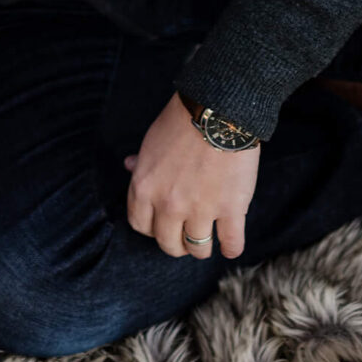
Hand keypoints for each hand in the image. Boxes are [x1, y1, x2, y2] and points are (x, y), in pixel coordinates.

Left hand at [124, 93, 259, 259]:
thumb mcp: (151, 141)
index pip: (140, 225)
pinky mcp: (230, 210)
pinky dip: (232, 249)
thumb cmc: (181, 123)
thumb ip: (141, 162)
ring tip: (207, 242)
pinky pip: (231, 243)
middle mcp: (169, 205)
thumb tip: (129, 166)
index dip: (152, 230)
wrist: (217, 113)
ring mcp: (200, 210)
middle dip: (176, 245)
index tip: (162, 228)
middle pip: (168, 243)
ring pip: (197, 249)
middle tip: (185, 240)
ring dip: (201, 249)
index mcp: (145, 188)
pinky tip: (230, 247)